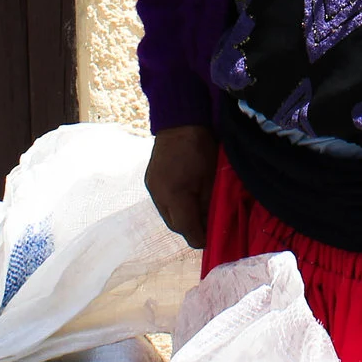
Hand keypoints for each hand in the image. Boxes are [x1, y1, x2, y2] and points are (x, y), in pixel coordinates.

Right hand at [145, 125, 217, 246]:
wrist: (180, 121)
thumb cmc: (201, 148)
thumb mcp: (211, 179)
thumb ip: (208, 205)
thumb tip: (209, 225)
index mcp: (175, 195)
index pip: (187, 229)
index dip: (201, 238)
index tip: (211, 240)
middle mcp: (159, 196)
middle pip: (176, 225)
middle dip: (192, 229)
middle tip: (207, 225)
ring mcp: (152, 189)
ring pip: (168, 215)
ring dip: (182, 218)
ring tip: (198, 212)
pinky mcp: (150, 182)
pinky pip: (163, 203)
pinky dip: (175, 206)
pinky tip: (186, 199)